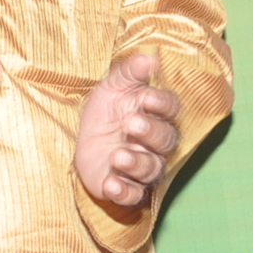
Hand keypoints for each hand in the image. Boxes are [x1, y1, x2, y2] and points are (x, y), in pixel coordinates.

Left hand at [73, 51, 180, 210]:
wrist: (82, 137)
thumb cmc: (107, 110)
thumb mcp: (113, 86)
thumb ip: (131, 72)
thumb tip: (149, 57)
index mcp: (157, 116)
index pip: (170, 111)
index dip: (161, 105)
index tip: (146, 98)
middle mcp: (156, 144)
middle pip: (165, 141)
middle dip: (150, 132)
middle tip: (130, 124)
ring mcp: (142, 166)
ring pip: (151, 169)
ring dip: (136, 163)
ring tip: (118, 155)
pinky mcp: (125, 186)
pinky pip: (132, 195)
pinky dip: (123, 191)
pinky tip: (110, 183)